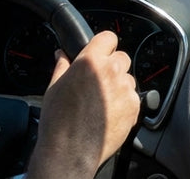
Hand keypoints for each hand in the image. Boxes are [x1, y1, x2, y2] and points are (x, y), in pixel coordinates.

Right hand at [27, 31, 139, 178]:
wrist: (70, 151)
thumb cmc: (58, 122)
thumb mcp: (54, 88)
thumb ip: (63, 66)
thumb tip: (62, 55)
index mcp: (91, 61)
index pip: (108, 37)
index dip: (104, 45)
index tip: (101, 52)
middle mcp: (112, 71)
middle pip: (121, 57)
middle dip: (112, 66)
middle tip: (99, 81)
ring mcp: (125, 89)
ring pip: (128, 78)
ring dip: (119, 85)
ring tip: (102, 103)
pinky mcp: (135, 106)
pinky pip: (133, 97)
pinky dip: (125, 103)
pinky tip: (110, 114)